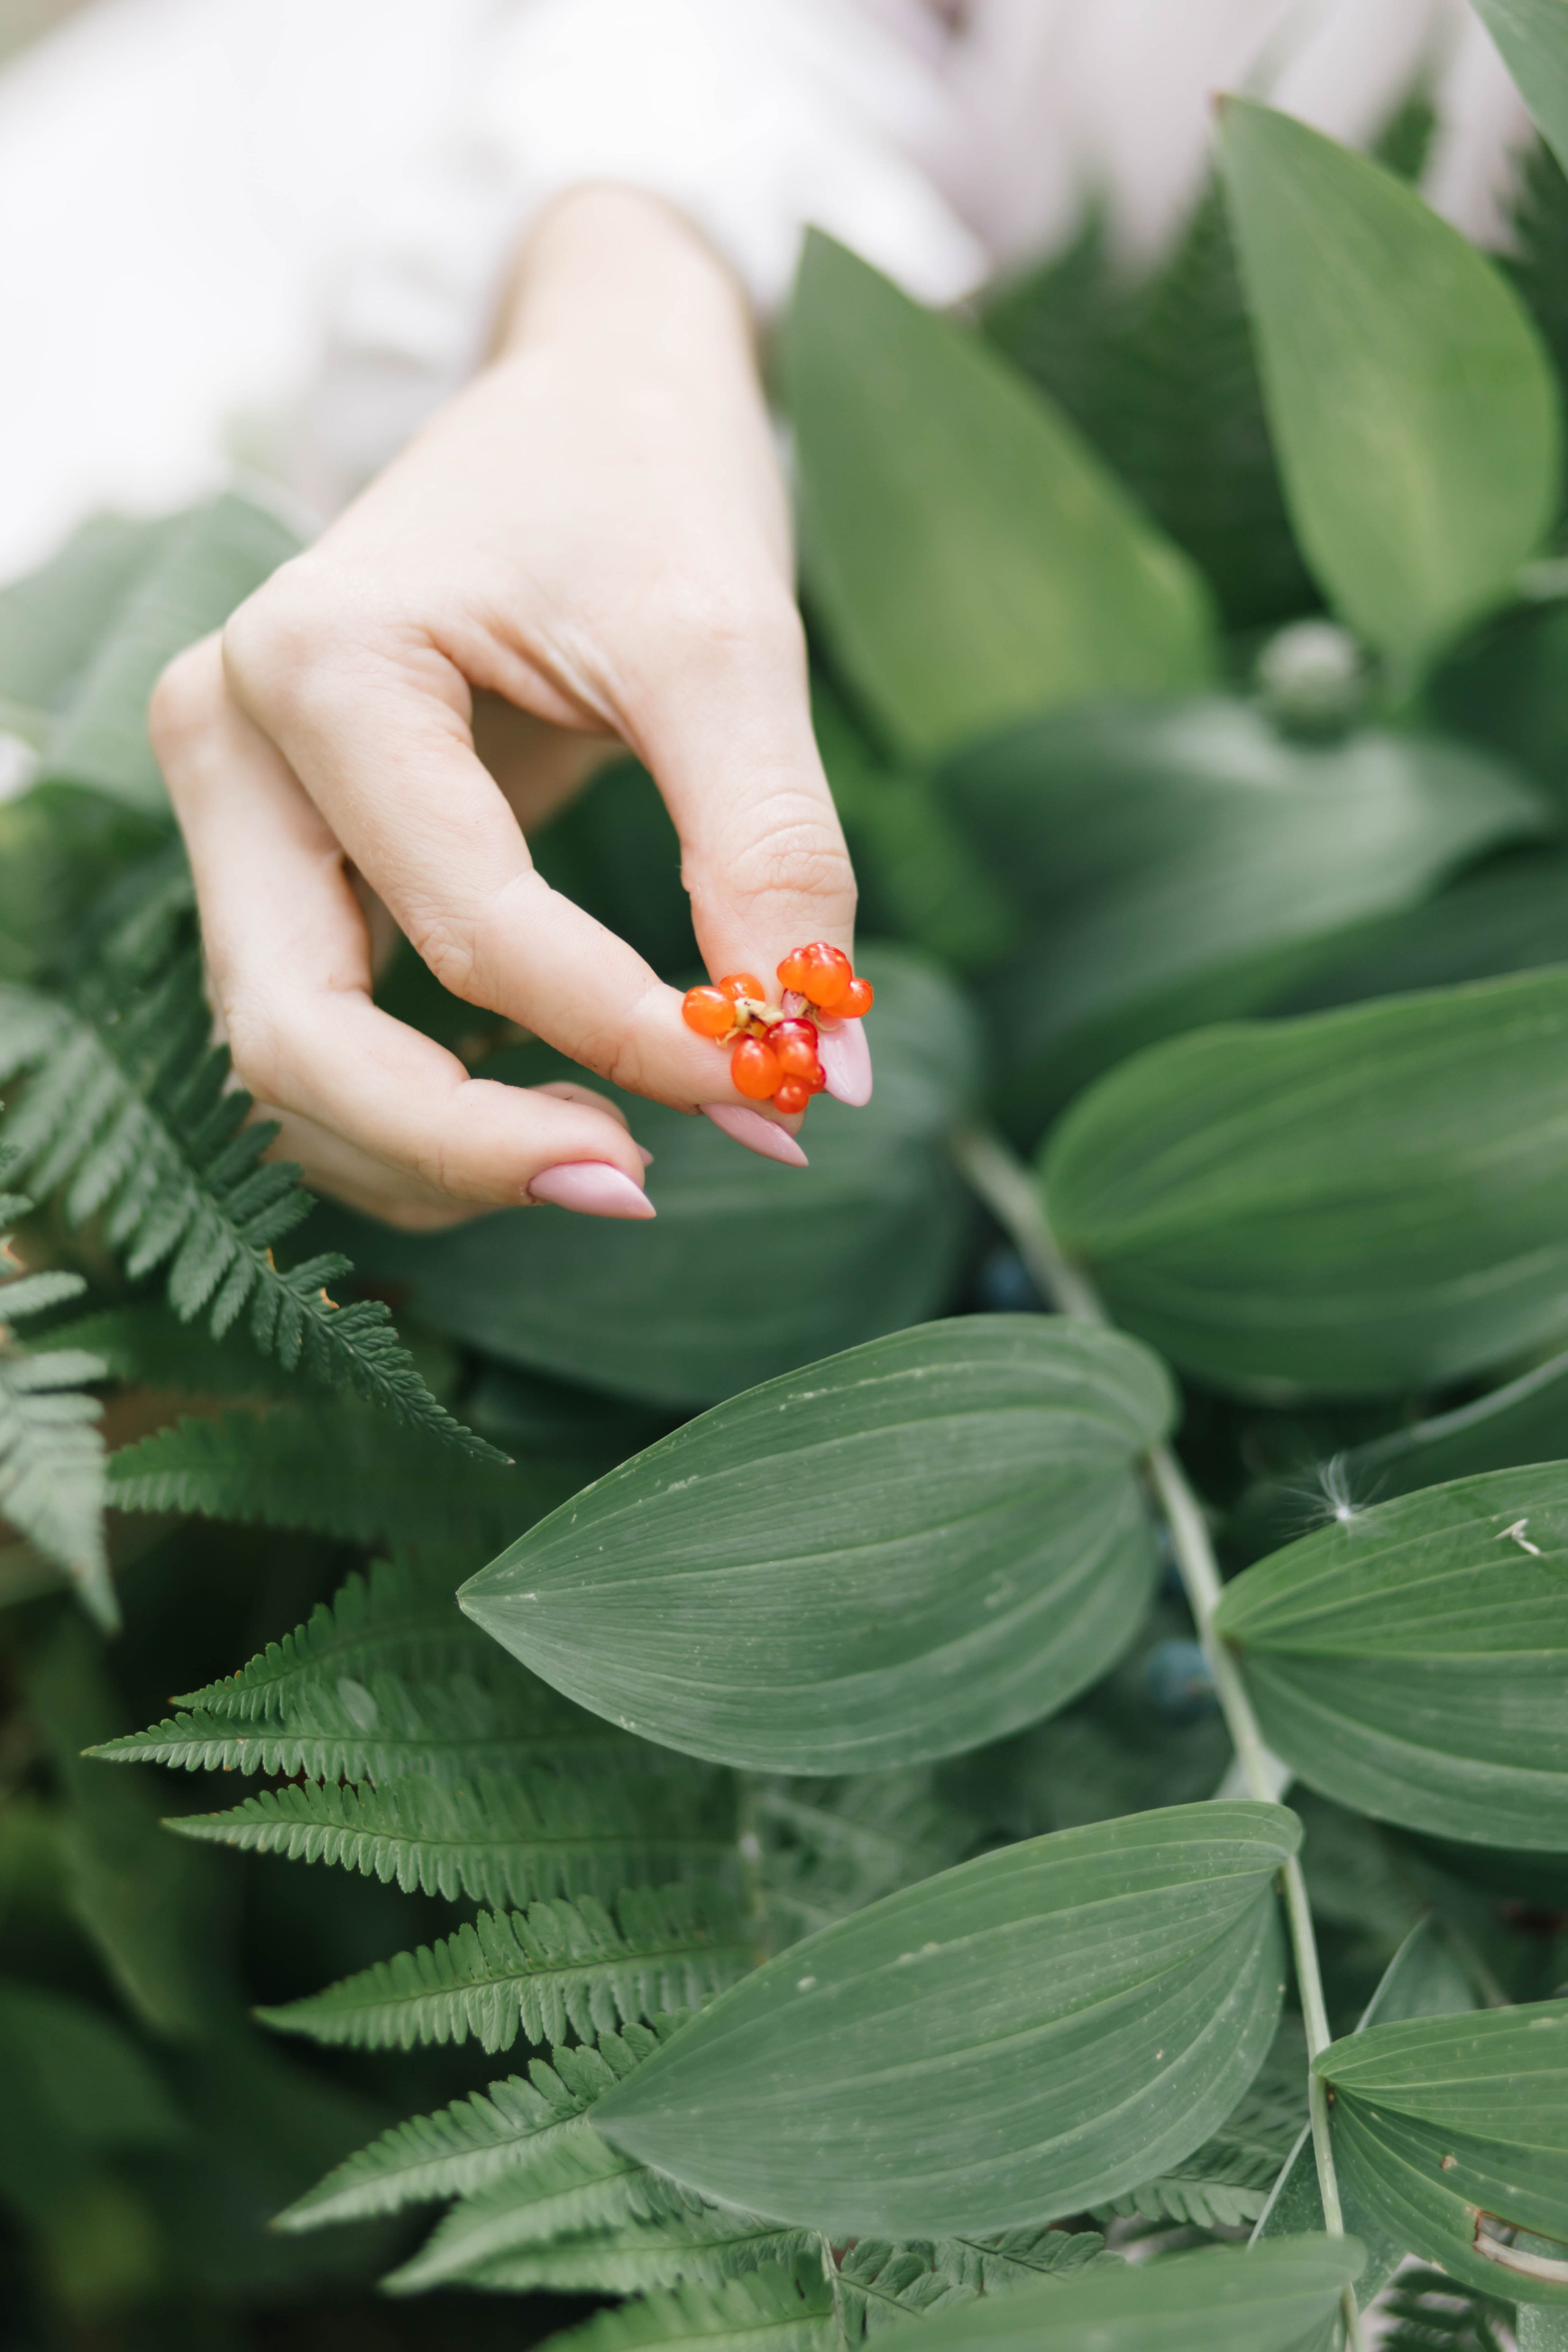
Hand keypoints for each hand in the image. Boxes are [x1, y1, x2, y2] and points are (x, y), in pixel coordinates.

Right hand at [150, 186, 858, 1229]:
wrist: (585, 396)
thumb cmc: (645, 484)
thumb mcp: (728, 641)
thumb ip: (773, 850)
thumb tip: (819, 1067)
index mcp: (317, 666)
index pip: (467, 930)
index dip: (627, 1035)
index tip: (779, 1080)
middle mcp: (233, 746)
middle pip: (297, 1039)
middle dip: (470, 1148)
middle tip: (641, 1185)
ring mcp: (240, 812)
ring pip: (287, 1073)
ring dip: (439, 1157)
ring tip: (617, 1155)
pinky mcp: (285, 862)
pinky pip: (320, 1042)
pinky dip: (425, 1116)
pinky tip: (555, 1113)